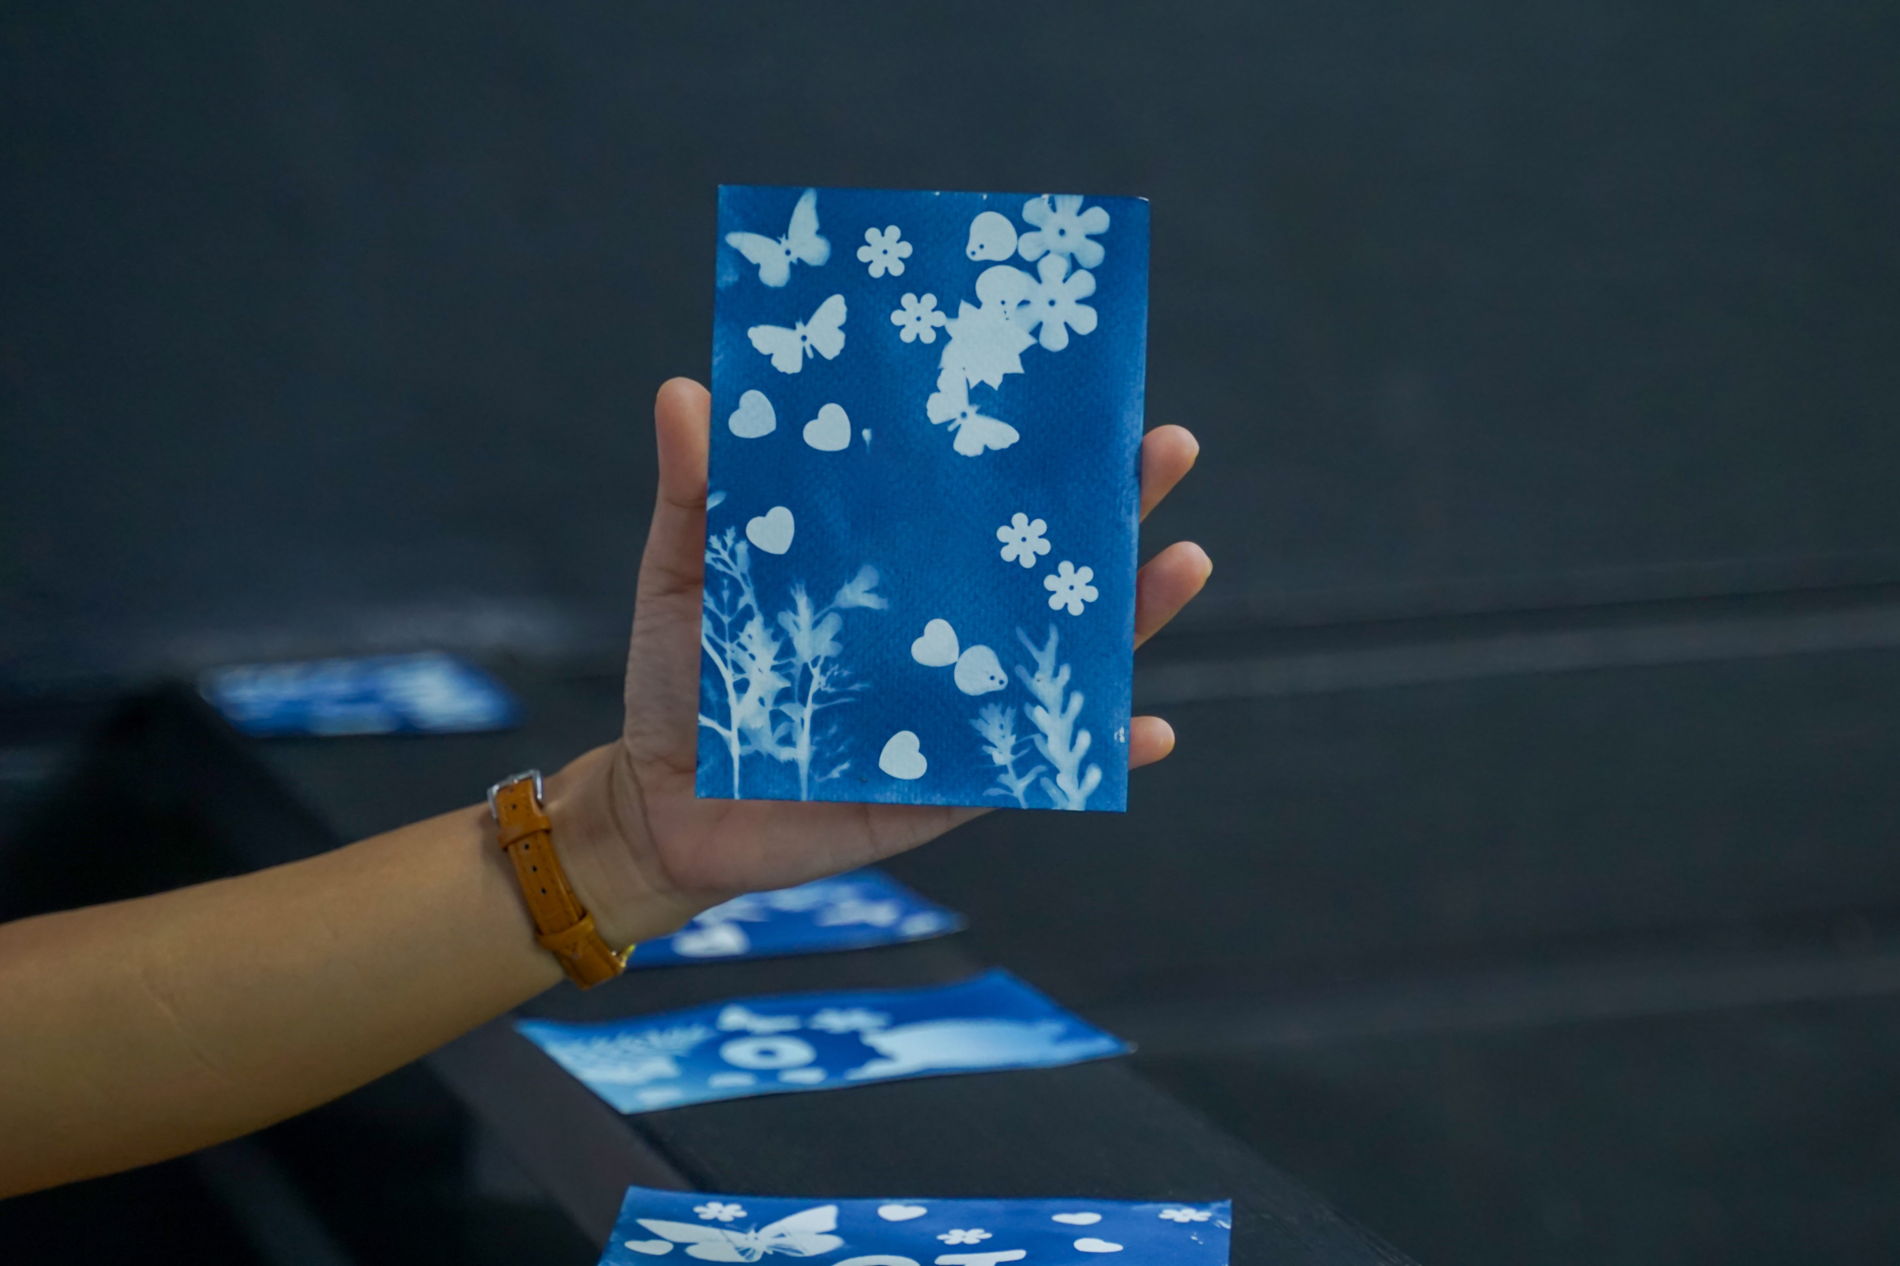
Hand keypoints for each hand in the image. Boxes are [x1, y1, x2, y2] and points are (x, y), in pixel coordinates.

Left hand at [557, 379, 1210, 941]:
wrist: (664, 803)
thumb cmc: (685, 680)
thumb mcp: (685, 573)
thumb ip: (696, 491)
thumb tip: (687, 387)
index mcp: (893, 570)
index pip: (976, 498)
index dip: (1030, 446)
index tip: (1083, 383)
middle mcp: (944, 633)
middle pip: (1046, 565)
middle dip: (1116, 509)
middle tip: (1170, 448)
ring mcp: (958, 710)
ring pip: (1065, 658)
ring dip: (1135, 617)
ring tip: (1185, 561)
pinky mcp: (952, 790)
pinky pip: (1040, 771)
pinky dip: (1098, 754)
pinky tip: (1150, 728)